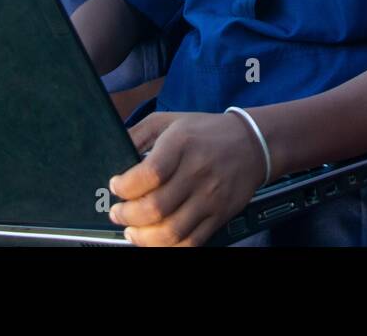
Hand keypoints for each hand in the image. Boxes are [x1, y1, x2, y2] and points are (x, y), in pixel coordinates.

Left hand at [107, 111, 267, 245]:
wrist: (253, 143)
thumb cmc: (205, 132)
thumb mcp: (170, 121)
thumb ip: (139, 133)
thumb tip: (114, 150)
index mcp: (181, 144)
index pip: (148, 174)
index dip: (124, 186)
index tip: (116, 186)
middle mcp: (197, 171)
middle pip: (155, 207)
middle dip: (127, 216)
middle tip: (118, 213)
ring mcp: (210, 197)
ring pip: (171, 231)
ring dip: (143, 238)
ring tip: (132, 232)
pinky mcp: (220, 215)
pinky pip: (192, 241)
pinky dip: (169, 247)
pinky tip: (156, 240)